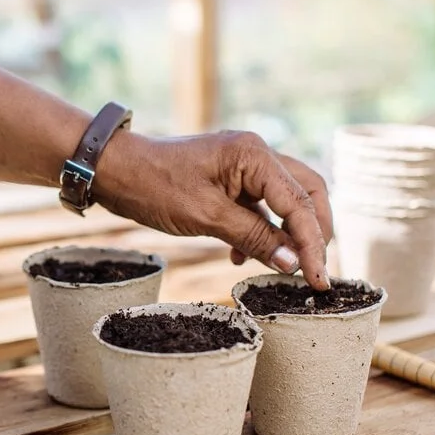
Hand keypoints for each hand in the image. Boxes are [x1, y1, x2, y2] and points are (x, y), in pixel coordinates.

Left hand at [93, 130, 333, 289]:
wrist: (115, 171)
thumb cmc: (154, 186)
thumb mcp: (206, 217)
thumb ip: (254, 237)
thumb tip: (293, 263)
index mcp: (254, 155)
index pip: (300, 203)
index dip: (313, 244)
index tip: (319, 280)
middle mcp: (256, 154)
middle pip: (306, 193)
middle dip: (314, 232)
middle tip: (314, 269)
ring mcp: (242, 166)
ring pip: (284, 201)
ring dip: (287, 234)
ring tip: (286, 268)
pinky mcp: (228, 180)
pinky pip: (258, 206)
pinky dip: (260, 231)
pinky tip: (241, 257)